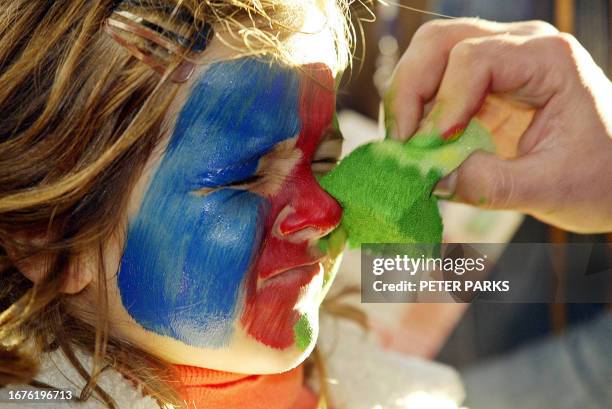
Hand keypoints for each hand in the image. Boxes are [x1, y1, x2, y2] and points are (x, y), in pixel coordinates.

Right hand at [385, 18, 611, 232]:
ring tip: (406, 144)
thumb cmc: (601, 177)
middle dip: (409, 91)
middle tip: (402, 142)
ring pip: (427, 54)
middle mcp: (518, 46)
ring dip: (406, 97)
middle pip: (439, 42)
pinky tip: (417, 142)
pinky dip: (415, 109)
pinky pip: (432, 81)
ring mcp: (496, 60)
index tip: (433, 147)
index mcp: (547, 59)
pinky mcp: (480, 84)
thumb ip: (492, 184)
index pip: (474, 58)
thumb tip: (430, 179)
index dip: (444, 102)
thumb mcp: (552, 188)